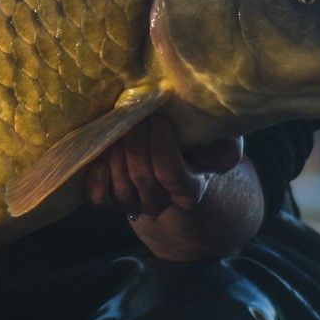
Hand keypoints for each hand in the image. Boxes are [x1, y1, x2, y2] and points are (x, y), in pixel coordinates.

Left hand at [83, 117, 243, 218]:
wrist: (173, 166)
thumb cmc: (197, 147)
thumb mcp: (220, 143)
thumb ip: (223, 146)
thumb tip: (205, 146)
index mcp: (190, 189)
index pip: (171, 173)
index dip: (162, 145)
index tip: (159, 118)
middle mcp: (161, 202)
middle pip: (142, 177)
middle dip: (135, 142)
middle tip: (134, 114)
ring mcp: (135, 205)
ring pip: (120, 188)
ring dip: (115, 155)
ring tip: (119, 128)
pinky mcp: (112, 202)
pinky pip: (99, 201)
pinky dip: (96, 181)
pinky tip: (100, 159)